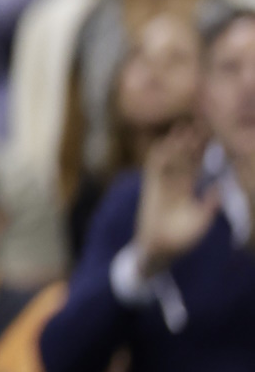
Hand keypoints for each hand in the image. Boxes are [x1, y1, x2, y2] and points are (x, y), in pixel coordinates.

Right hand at [135, 120, 220, 275]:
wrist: (158, 250)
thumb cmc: (180, 239)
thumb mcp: (201, 221)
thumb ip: (209, 204)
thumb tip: (221, 188)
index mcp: (186, 189)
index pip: (196, 164)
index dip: (203, 149)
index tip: (211, 133)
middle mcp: (173, 183)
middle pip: (183, 156)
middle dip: (191, 140)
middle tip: (201, 121)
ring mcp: (160, 185)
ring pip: (170, 159)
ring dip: (176, 144)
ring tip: (184, 127)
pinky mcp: (149, 190)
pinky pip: (153, 170)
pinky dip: (158, 157)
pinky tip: (164, 144)